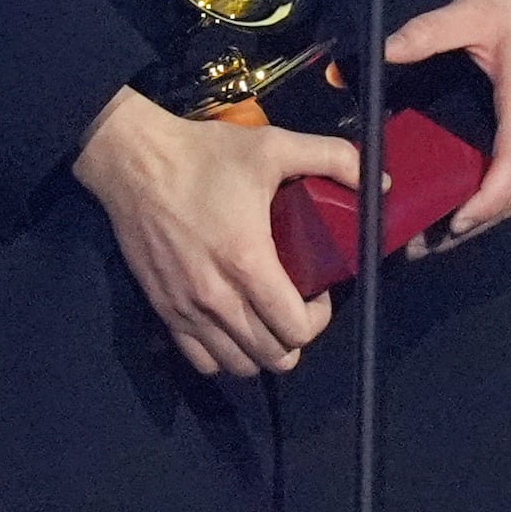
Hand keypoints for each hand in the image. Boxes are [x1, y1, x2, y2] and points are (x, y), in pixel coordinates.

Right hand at [72, 88, 363, 377]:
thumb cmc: (203, 156)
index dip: (319, 317)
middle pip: (272, 356)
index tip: (318, 291)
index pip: (296, 329)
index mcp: (247, 263)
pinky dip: (223, 355)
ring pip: (238, 366)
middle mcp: (216, 298)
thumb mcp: (273, 145)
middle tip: (295, 303)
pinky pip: (201, 362)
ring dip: (261, 350)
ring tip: (265, 317)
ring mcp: (186, 310)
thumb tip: (378, 180)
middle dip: (295, 336)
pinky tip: (230, 326)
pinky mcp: (163, 311)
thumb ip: (331, 158)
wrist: (132, 162)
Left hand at [383, 0, 510, 248]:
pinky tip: (469, 196)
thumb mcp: (477, 10)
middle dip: (474, 220)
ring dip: (487, 211)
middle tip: (424, 240)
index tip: (454, 222)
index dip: (486, 201)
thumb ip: (430, 31)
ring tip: (438, 227)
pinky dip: (500, 192)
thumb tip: (385, 50)